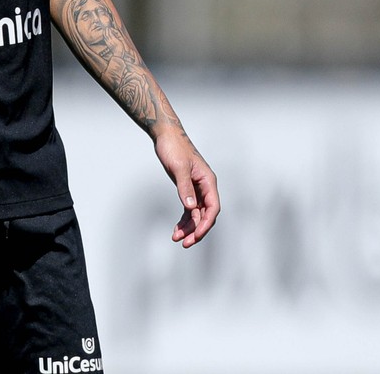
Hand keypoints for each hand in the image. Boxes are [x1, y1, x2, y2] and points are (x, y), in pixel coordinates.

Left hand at [155, 132, 219, 247]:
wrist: (166, 136)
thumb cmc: (174, 148)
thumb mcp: (178, 168)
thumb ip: (185, 188)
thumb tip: (190, 208)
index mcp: (208, 181)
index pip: (213, 207)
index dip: (206, 223)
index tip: (196, 235)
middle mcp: (205, 186)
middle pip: (206, 214)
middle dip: (197, 230)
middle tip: (185, 243)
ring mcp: (197, 189)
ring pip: (197, 214)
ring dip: (189, 227)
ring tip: (176, 239)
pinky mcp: (188, 189)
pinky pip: (189, 209)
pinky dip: (184, 220)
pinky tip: (176, 230)